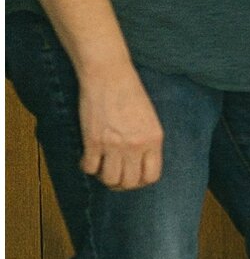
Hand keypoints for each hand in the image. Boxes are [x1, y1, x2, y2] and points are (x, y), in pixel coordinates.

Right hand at [78, 60, 163, 190]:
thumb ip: (147, 141)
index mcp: (154, 139)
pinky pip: (89, 168)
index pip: (152, 176)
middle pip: (130, 183)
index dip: (141, 182)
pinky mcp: (93, 140)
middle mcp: (136, 145)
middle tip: (114, 175)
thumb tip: (139, 163)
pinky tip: (87, 158)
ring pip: (110, 180)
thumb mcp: (149, 118)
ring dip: (104, 177)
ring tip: (101, 168)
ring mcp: (114, 144)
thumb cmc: (129, 91)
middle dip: (122, 184)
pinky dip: (87, 167)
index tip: (132, 177)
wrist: (108, 74)